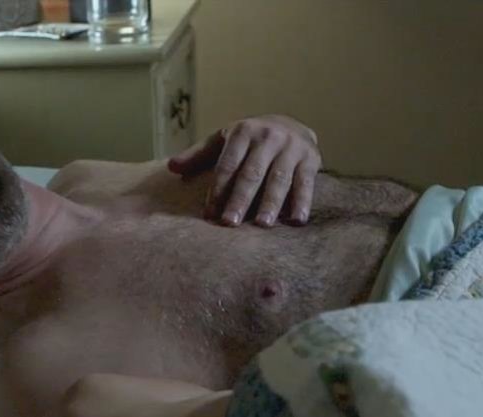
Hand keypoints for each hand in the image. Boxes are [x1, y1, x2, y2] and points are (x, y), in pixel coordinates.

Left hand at [167, 115, 320, 227]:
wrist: (292, 124)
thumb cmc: (249, 140)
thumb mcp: (223, 141)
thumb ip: (199, 156)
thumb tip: (171, 168)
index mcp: (242, 132)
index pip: (228, 165)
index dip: (218, 190)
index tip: (210, 214)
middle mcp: (268, 137)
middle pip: (252, 173)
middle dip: (241, 199)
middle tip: (230, 223)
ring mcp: (291, 147)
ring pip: (279, 178)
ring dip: (271, 203)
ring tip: (262, 225)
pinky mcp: (311, 159)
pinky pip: (306, 183)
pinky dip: (302, 202)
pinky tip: (296, 221)